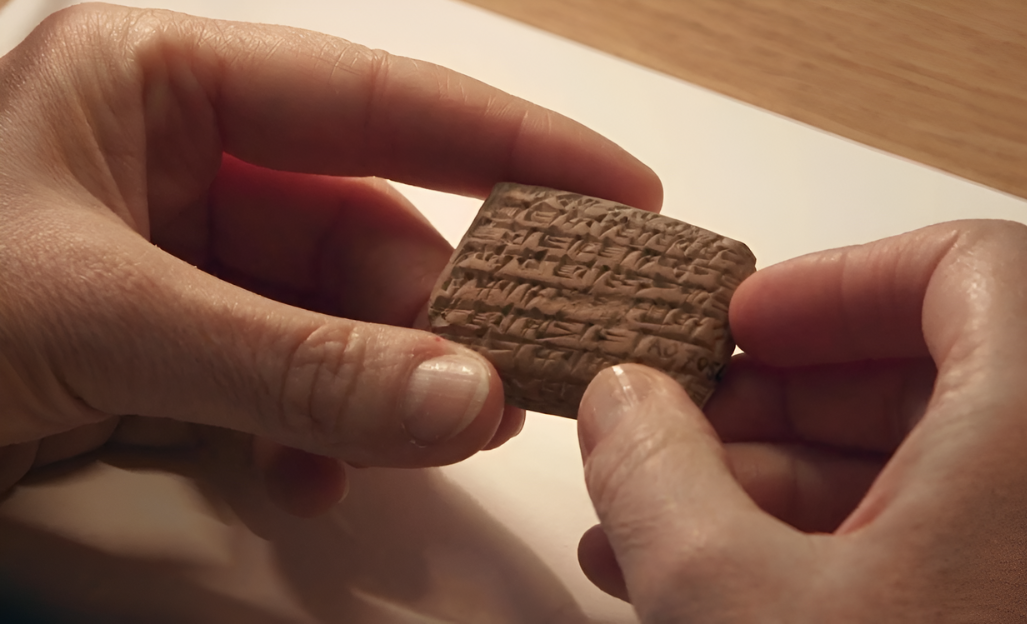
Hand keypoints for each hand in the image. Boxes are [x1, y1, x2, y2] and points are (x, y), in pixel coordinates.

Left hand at [0, 4, 660, 514]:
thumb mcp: (100, 326)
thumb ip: (292, 365)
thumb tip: (468, 400)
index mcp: (154, 88)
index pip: (377, 100)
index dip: (511, 142)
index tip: (621, 186)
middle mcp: (176, 161)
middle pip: (367, 228)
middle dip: (446, 309)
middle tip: (537, 370)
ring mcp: (178, 261)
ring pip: (336, 319)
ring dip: (385, 388)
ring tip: (435, 440)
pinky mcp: (171, 349)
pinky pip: (287, 381)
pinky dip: (317, 435)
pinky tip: (314, 480)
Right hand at [576, 222, 1026, 621]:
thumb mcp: (717, 598)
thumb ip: (651, 462)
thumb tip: (624, 394)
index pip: (969, 268)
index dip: (841, 277)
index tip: (744, 321)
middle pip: (928, 368)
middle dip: (779, 390)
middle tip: (676, 414)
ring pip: (915, 461)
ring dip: (775, 469)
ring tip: (653, 507)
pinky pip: (922, 540)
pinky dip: (813, 536)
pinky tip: (697, 570)